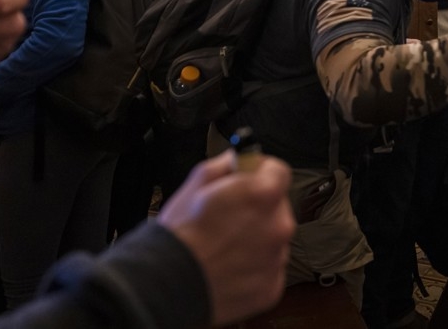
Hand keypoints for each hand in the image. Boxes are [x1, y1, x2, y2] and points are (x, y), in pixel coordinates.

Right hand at [158, 151, 294, 324]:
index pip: (279, 172)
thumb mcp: (195, 184)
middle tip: (228, 217)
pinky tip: (228, 267)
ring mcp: (277, 259)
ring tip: (224, 247)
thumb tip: (236, 160)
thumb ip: (224, 166)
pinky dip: (253, 268)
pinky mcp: (271, 287)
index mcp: (262, 195)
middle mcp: (278, 226)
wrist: (169, 286)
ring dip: (256, 239)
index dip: (261, 171)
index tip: (248, 178)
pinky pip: (268, 269)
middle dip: (257, 208)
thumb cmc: (180, 236)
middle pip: (277, 208)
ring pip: (273, 240)